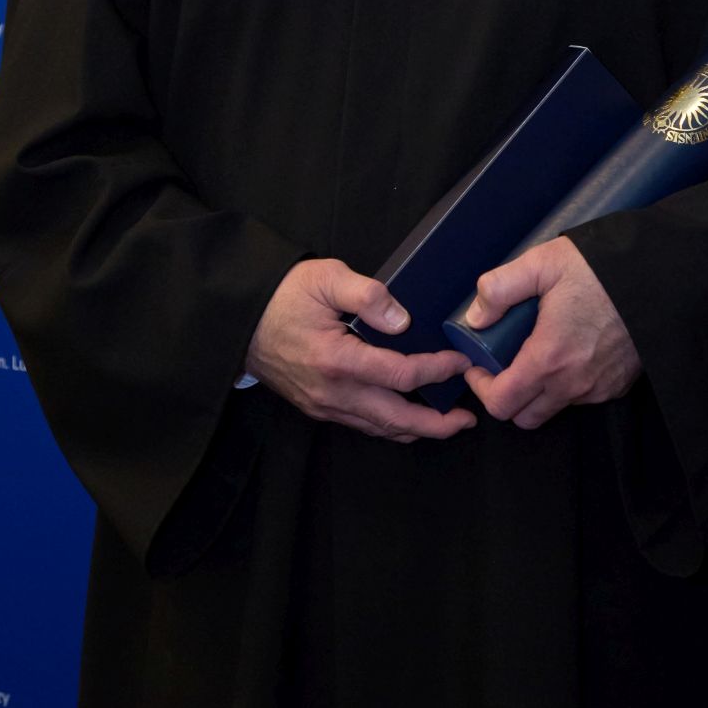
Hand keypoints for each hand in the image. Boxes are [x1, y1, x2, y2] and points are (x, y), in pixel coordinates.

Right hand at [245, 258, 475, 442]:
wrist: (239, 320)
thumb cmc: (284, 294)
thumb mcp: (325, 277)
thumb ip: (367, 295)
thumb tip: (403, 320)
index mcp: (338, 359)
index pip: (401, 374)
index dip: (437, 370)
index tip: (460, 361)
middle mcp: (333, 391)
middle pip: (396, 418)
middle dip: (436, 424)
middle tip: (468, 419)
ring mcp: (324, 405)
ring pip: (380, 428)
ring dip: (416, 429)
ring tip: (447, 423)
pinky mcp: (318, 408)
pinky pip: (362, 424)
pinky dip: (390, 425)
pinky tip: (406, 417)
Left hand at [462, 237, 641, 430]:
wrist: (657, 276)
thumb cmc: (599, 269)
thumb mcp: (541, 264)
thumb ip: (499, 288)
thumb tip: (476, 317)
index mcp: (548, 358)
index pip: (501, 403)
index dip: (481, 388)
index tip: (478, 368)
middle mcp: (574, 384)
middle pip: (525, 416)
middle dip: (507, 397)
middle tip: (503, 365)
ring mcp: (599, 389)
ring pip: (555, 408)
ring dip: (539, 391)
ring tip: (539, 352)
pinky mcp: (619, 385)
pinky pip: (584, 398)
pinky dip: (569, 385)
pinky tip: (571, 352)